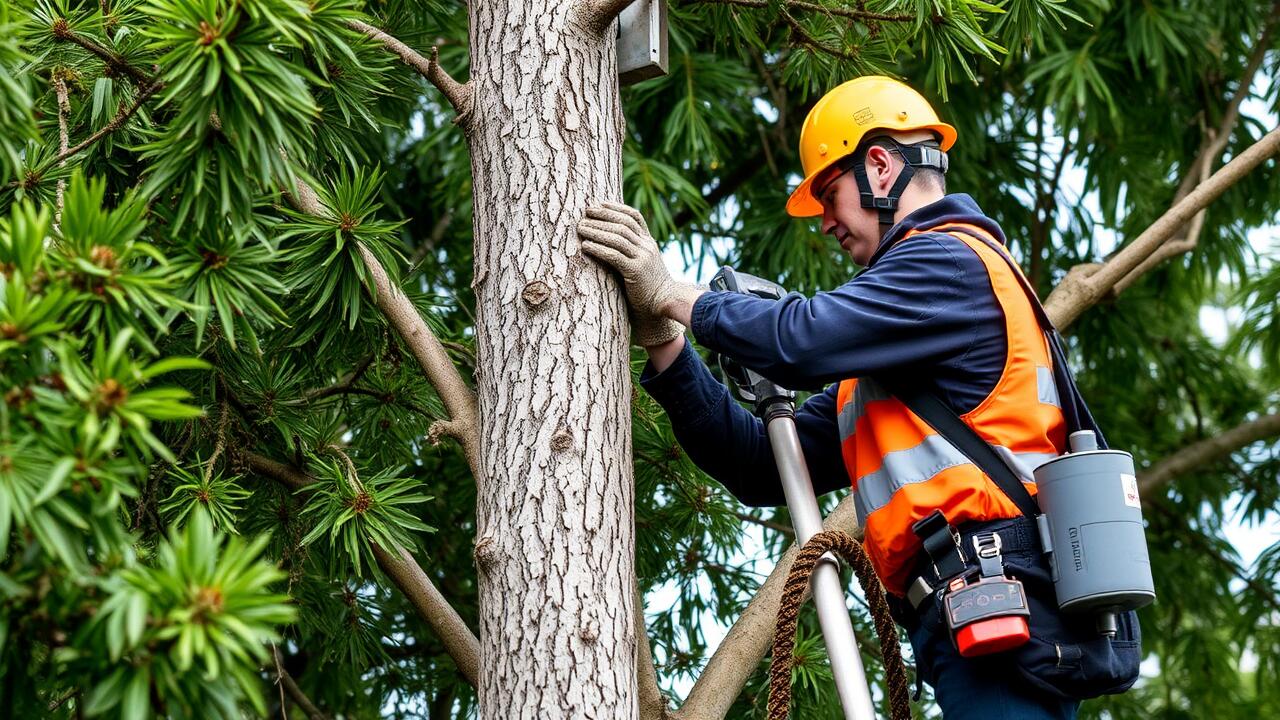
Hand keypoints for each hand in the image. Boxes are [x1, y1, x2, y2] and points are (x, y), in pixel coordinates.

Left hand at [577, 202, 684, 345]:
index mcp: (649, 242)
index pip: (634, 216)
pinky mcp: (636, 271)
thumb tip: (609, 242)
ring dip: (596, 230)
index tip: (599, 203)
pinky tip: (586, 246)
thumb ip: (632, 252)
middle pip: (623, 224)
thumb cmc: (648, 287)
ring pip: (617, 237)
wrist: (664, 303)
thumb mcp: (643, 264)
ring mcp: (643, 258)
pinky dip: (598, 248)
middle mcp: (647, 246)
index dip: (616, 208)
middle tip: (584, 213)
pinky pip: (614, 255)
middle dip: (602, 216)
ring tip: (580, 228)